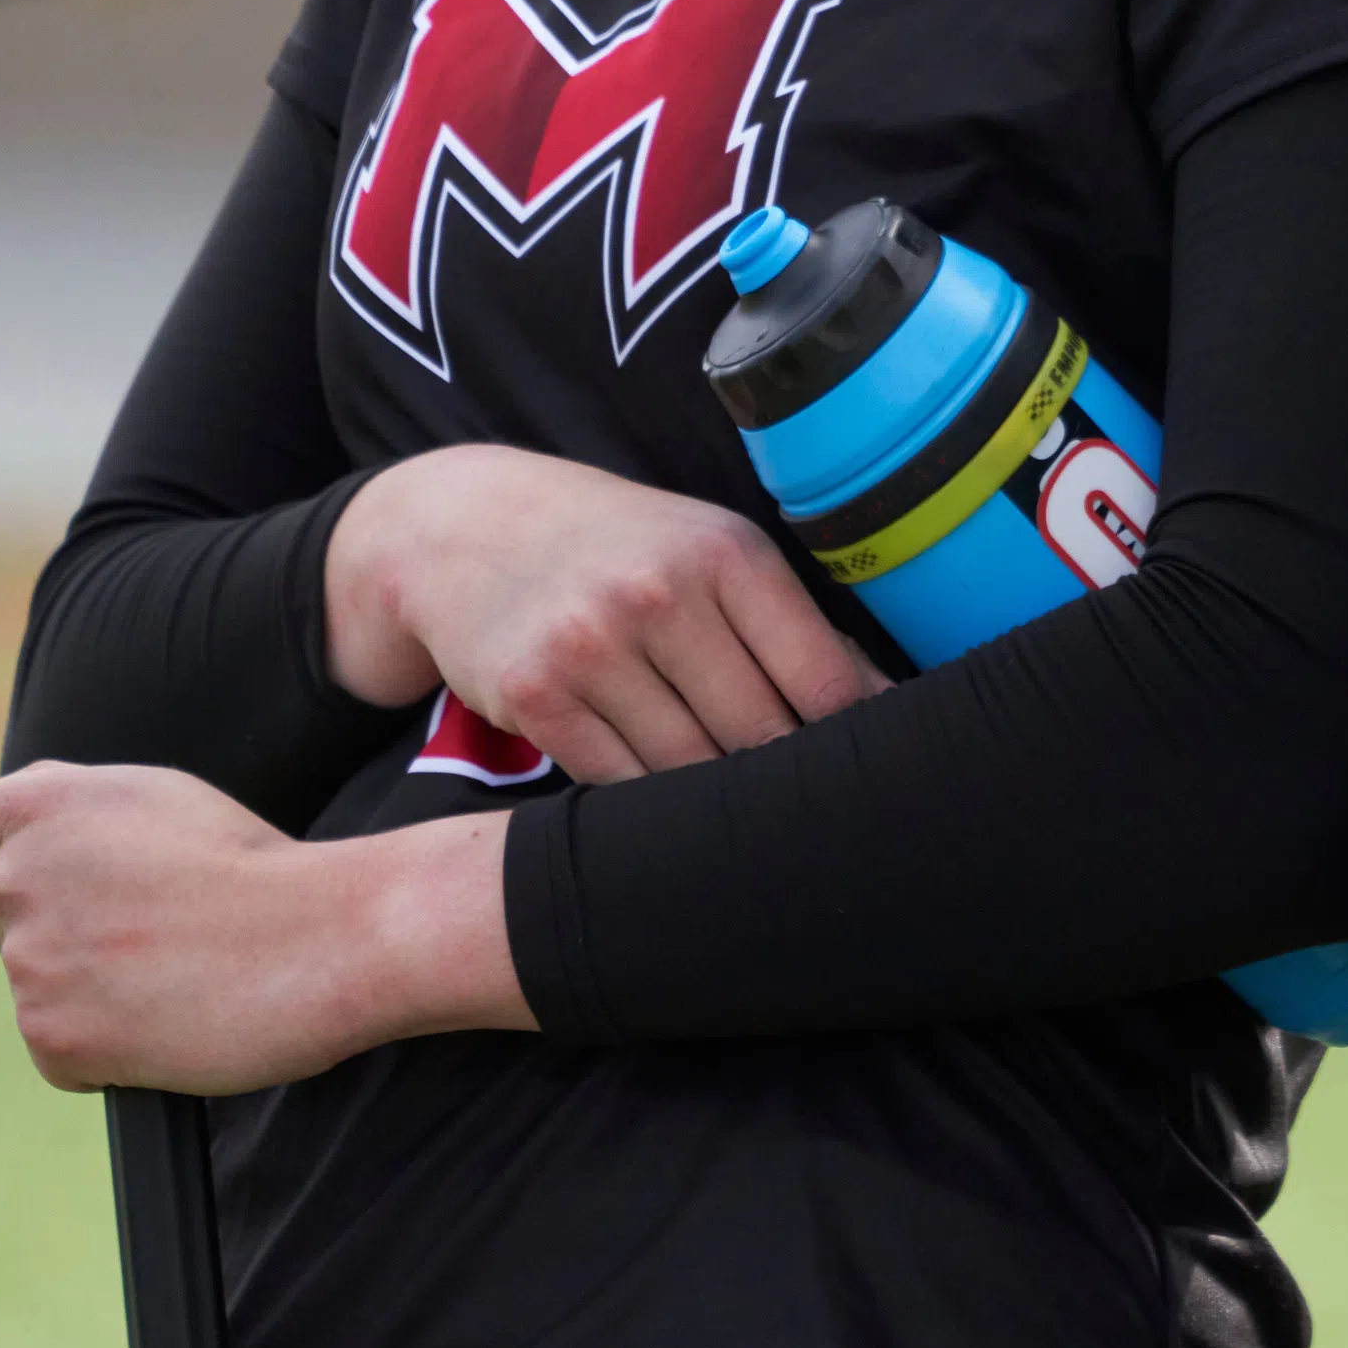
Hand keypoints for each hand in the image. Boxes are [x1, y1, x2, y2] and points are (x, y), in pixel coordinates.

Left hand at [0, 764, 527, 1092]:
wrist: (317, 938)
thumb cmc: (251, 864)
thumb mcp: (158, 799)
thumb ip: (64, 817)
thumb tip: (6, 855)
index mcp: (41, 809)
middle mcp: (17, 884)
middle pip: (8, 911)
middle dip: (67, 914)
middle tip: (157, 910)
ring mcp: (29, 968)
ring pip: (41, 979)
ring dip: (95, 978)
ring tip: (179, 956)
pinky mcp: (52, 1043)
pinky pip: (64, 1042)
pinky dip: (111, 1034)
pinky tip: (171, 1007)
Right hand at [326, 444, 884, 782]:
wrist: (471, 525)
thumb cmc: (622, 544)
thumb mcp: (709, 547)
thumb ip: (784, 621)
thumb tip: (875, 702)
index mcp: (728, 554)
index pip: (822, 678)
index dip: (855, 740)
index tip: (876, 775)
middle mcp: (661, 595)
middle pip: (761, 736)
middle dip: (788, 781)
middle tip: (817, 817)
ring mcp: (593, 648)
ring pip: (690, 772)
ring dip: (718, 805)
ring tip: (744, 822)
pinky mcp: (535, 697)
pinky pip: (616, 785)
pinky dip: (646, 803)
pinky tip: (665, 807)